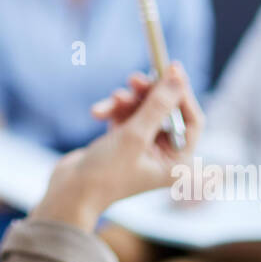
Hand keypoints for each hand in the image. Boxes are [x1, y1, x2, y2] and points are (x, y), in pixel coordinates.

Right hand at [31, 63, 203, 230]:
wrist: (69, 193)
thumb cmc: (106, 173)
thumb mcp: (135, 135)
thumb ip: (158, 104)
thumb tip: (178, 77)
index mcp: (177, 162)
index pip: (191, 120)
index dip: (182, 94)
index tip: (171, 69)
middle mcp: (163, 155)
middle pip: (165, 111)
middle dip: (149, 93)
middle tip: (134, 78)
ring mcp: (142, 148)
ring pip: (142, 110)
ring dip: (127, 101)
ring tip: (113, 98)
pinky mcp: (122, 142)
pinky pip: (124, 116)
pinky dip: (112, 110)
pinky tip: (97, 112)